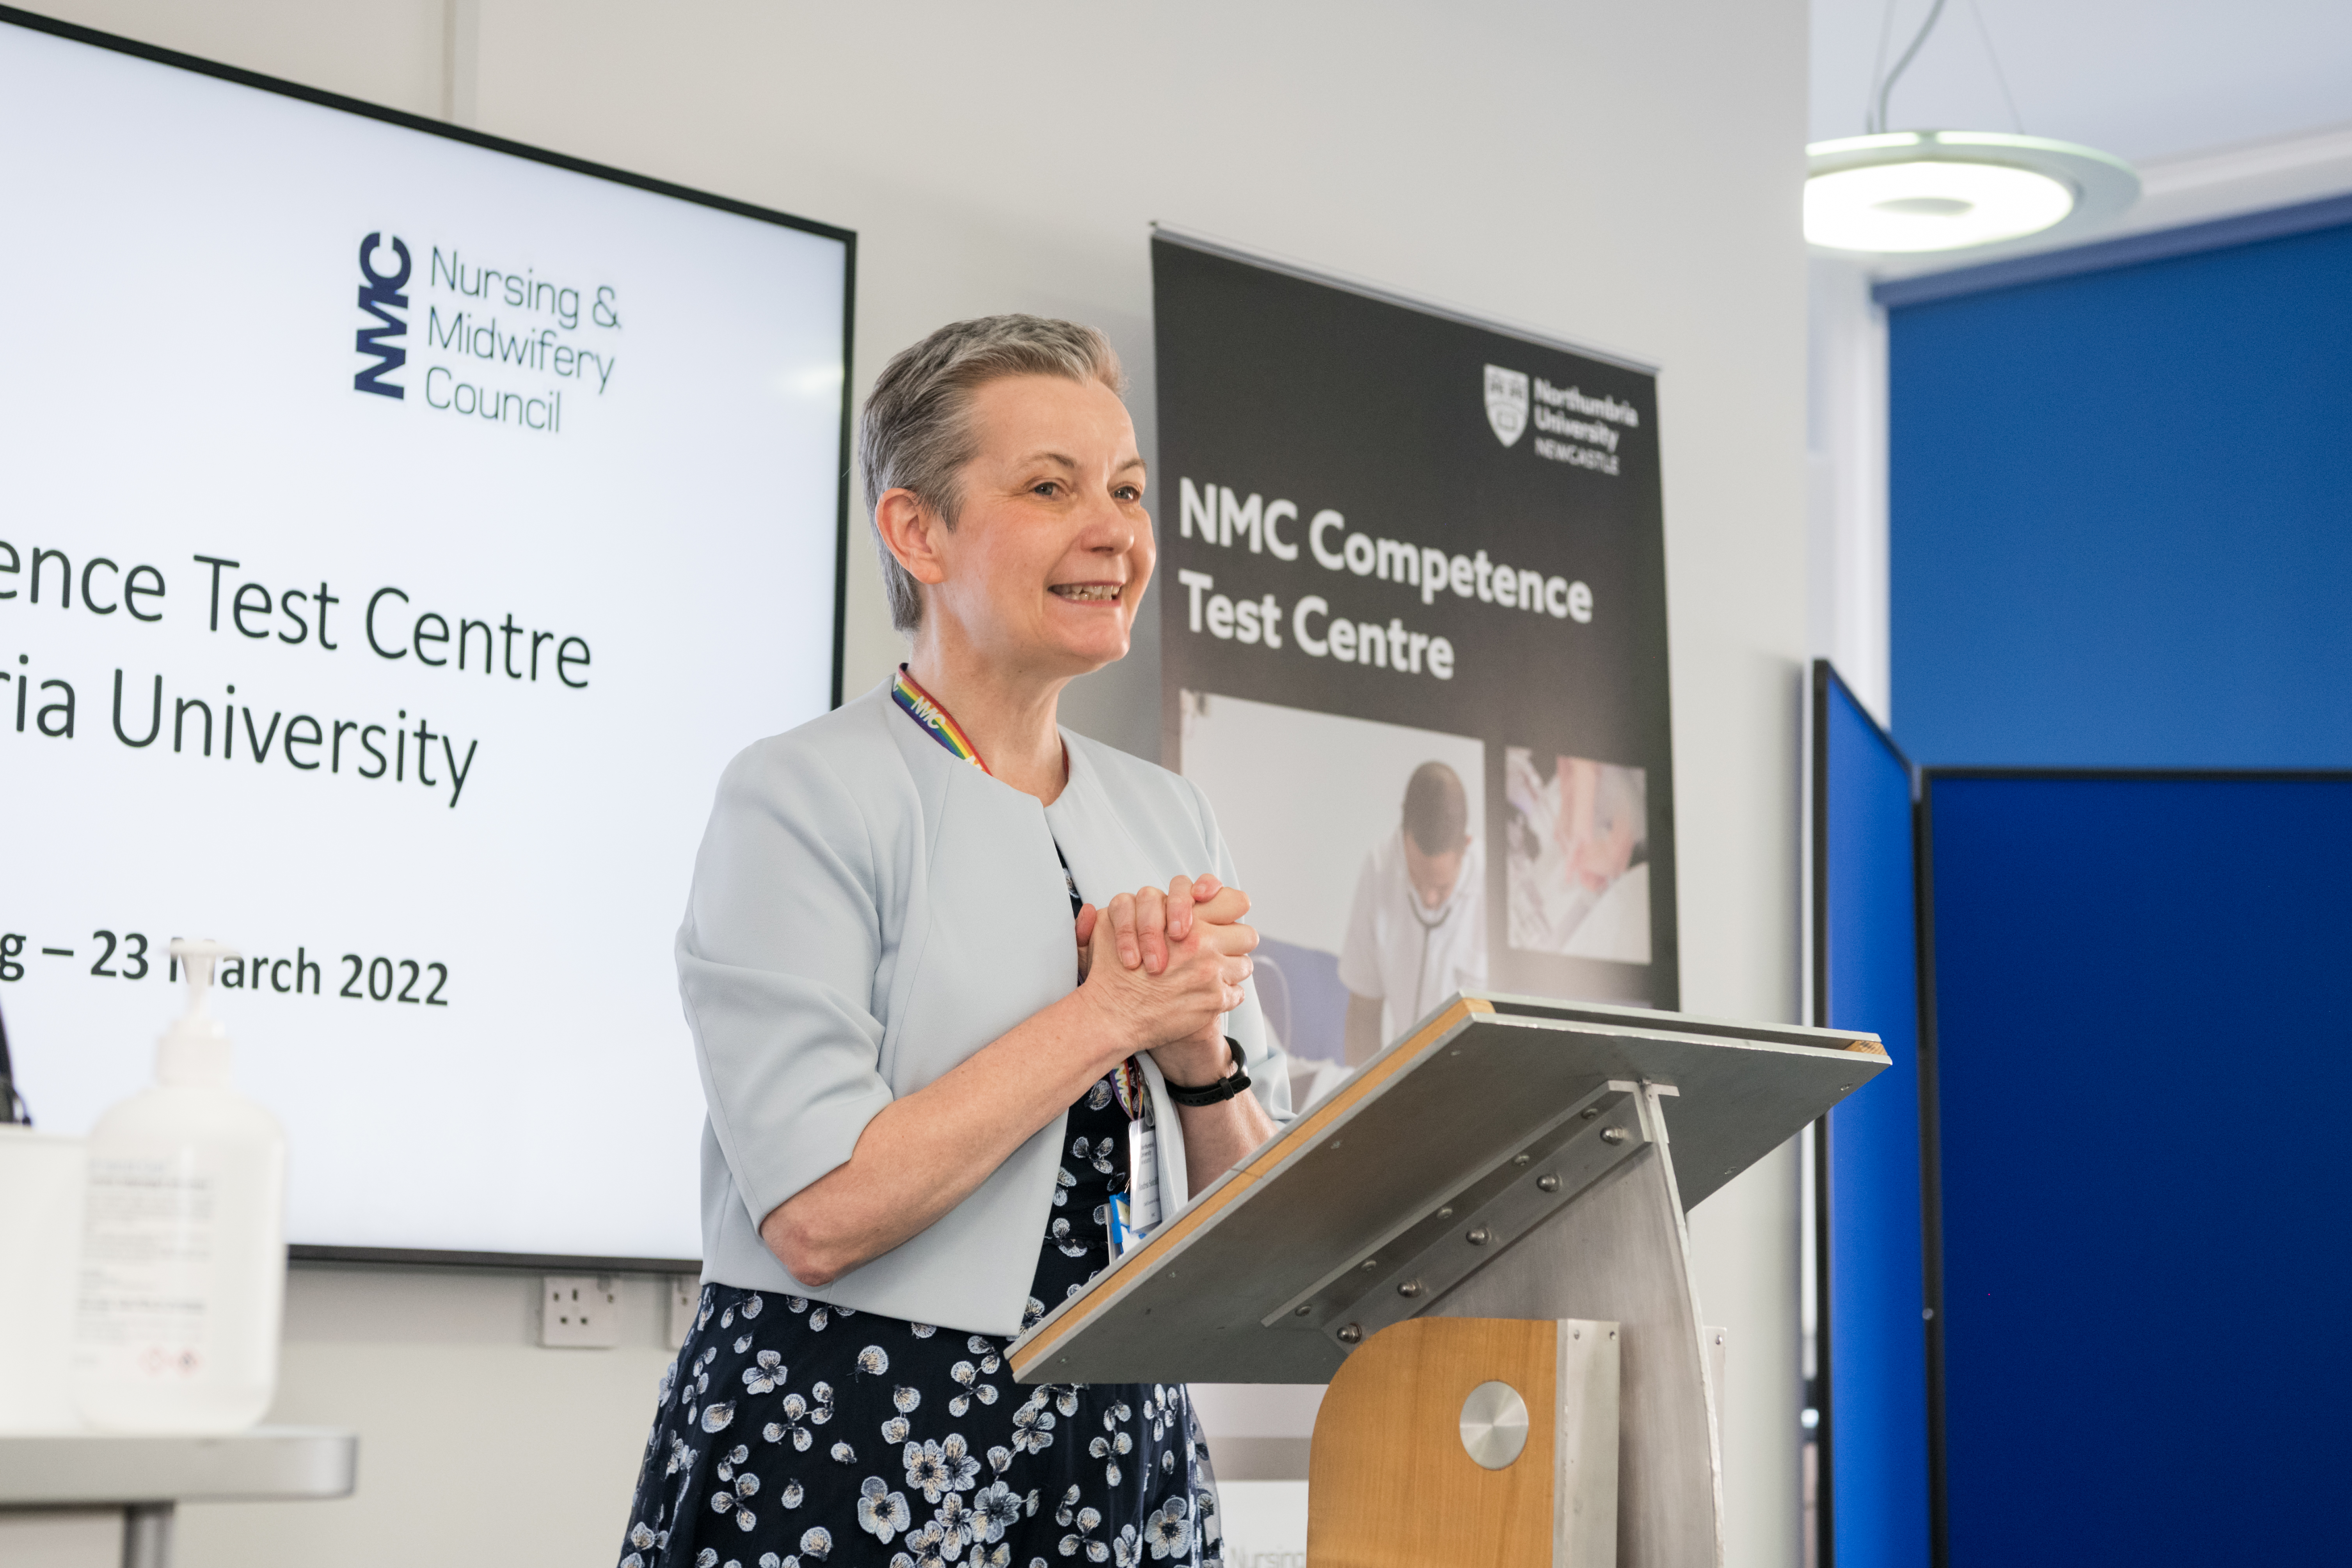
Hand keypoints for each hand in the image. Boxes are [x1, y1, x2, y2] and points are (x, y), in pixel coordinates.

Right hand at [1078, 879, 1255, 1056]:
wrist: (1113, 1014)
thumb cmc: (1113, 969)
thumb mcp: (1118, 921)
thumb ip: (1144, 904)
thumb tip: (1169, 896)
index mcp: (1188, 921)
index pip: (1234, 902)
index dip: (1232, 907)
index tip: (1224, 917)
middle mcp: (1205, 944)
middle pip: (1248, 935)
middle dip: (1237, 940)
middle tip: (1222, 948)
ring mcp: (1213, 974)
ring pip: (1245, 965)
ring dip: (1232, 969)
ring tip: (1212, 974)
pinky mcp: (1215, 1001)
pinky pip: (1238, 993)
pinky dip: (1225, 995)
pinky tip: (1204, 995)